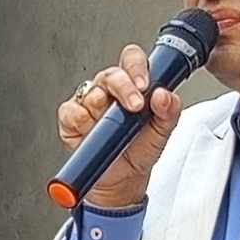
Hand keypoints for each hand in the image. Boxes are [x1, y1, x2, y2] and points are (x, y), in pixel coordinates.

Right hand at [57, 44, 183, 207]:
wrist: (123, 179)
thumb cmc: (140, 150)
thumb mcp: (162, 132)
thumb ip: (169, 111)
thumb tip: (163, 95)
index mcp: (132, 84)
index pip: (131, 60)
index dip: (137, 67)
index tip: (145, 85)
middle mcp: (109, 88)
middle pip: (111, 74)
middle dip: (124, 89)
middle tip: (134, 107)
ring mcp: (88, 101)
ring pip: (91, 94)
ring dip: (103, 111)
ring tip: (113, 129)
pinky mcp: (70, 117)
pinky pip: (72, 112)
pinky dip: (83, 123)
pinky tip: (92, 133)